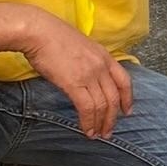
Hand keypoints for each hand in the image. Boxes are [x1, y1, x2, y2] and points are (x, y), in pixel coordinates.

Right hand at [22, 13, 132, 138]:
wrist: (38, 31)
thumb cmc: (52, 37)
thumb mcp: (80, 46)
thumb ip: (88, 61)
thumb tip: (85, 76)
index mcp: (104, 55)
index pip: (124, 80)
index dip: (128, 98)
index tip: (127, 111)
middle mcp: (101, 66)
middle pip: (114, 97)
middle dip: (113, 118)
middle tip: (108, 130)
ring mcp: (89, 74)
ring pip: (103, 105)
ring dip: (101, 123)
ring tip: (97, 134)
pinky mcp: (75, 83)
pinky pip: (87, 108)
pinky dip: (88, 122)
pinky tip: (86, 129)